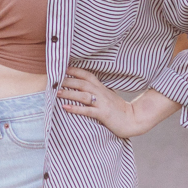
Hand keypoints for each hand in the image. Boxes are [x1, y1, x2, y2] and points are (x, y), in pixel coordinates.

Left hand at [57, 69, 177, 139]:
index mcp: (102, 88)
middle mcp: (101, 93)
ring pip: (83, 95)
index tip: (62, 67)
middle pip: (82, 83)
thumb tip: (86, 88)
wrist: (134, 120)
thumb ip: (98, 91)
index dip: (75, 71)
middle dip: (67, 80)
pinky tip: (66, 107)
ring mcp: (102, 103)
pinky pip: (87, 110)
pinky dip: (76, 109)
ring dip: (69, 93)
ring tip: (57, 92)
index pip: (87, 75)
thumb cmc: (119, 109)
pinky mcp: (103, 114)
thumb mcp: (108, 96)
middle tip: (53, 79)